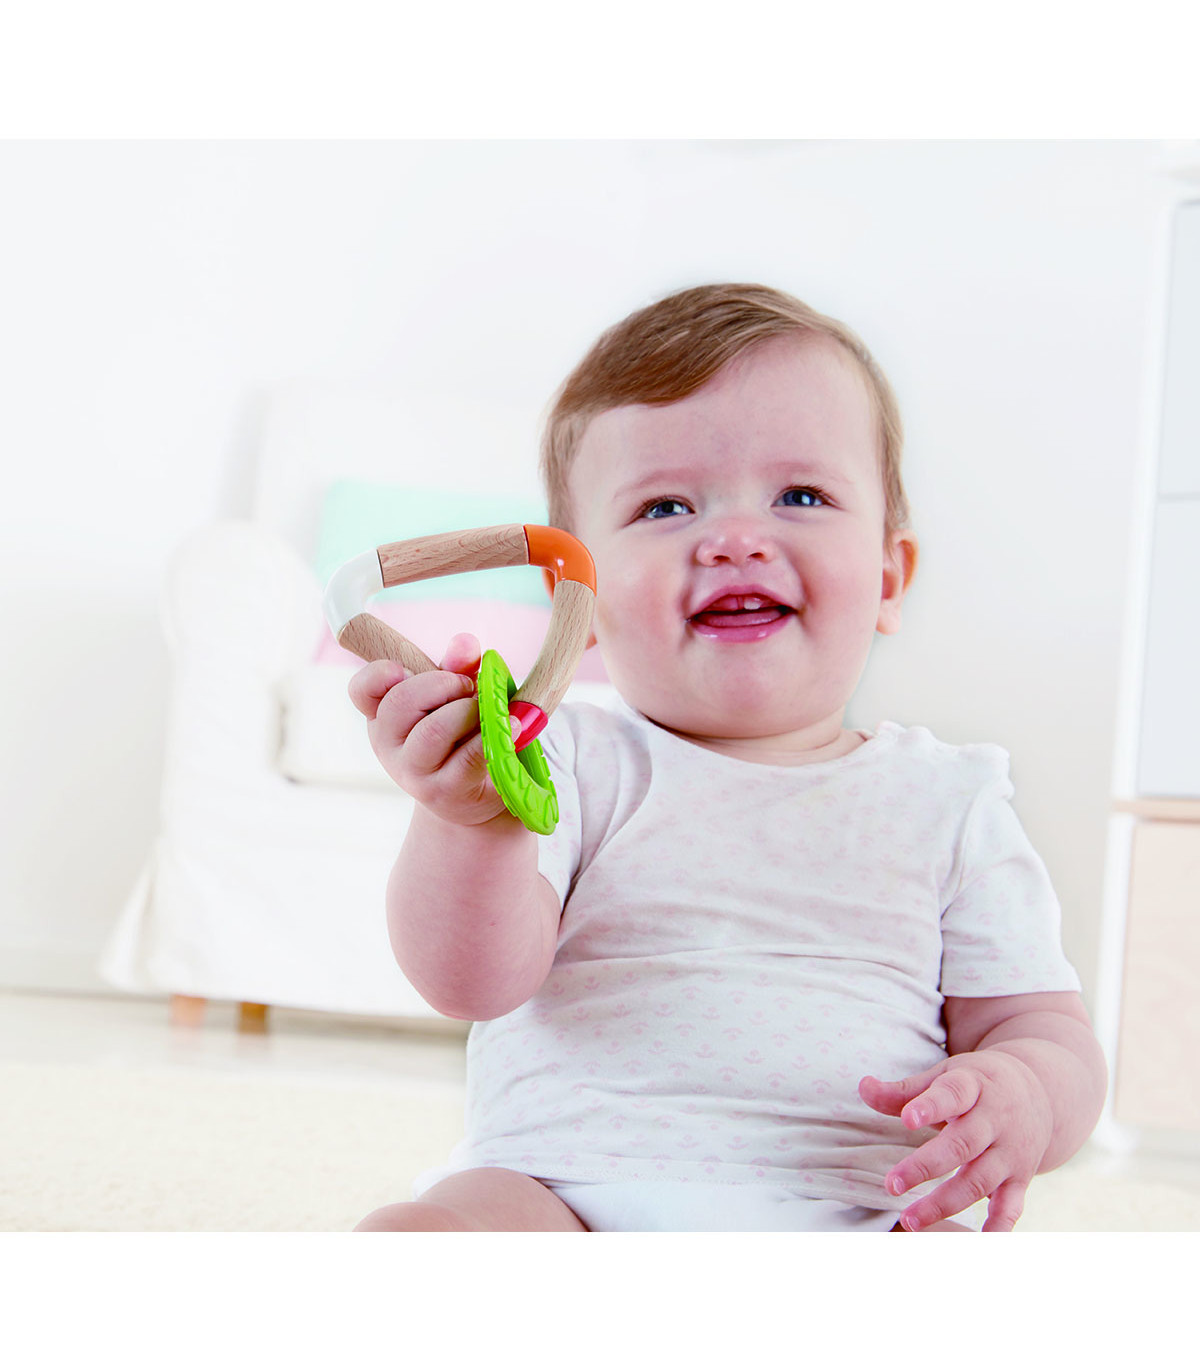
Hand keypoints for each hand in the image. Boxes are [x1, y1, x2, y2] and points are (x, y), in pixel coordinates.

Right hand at [348, 632, 509, 827]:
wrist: (475, 797)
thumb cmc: (461, 736)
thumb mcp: (454, 698)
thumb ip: (456, 667)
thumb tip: (465, 643)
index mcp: (383, 715)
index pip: (362, 691)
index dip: (379, 673)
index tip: (404, 669)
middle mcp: (389, 744)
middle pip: (400, 703)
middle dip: (443, 683)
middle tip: (469, 687)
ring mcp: (413, 772)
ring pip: (433, 731)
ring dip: (467, 711)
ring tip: (485, 710)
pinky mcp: (445, 791)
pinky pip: (468, 758)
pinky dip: (494, 734)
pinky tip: (514, 725)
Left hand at [858, 1050, 1054, 1231]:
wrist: (1040, 1093)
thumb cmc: (977, 1085)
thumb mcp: (945, 1077)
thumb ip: (904, 1090)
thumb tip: (863, 1087)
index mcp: (973, 1087)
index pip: (953, 1095)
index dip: (930, 1106)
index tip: (906, 1119)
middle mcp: (996, 1120)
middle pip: (963, 1145)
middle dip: (926, 1166)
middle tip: (891, 1184)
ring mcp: (1011, 1152)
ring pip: (979, 1181)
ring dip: (946, 1203)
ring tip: (911, 1220)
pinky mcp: (1021, 1178)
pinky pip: (1012, 1206)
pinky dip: (998, 1228)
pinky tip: (979, 1245)